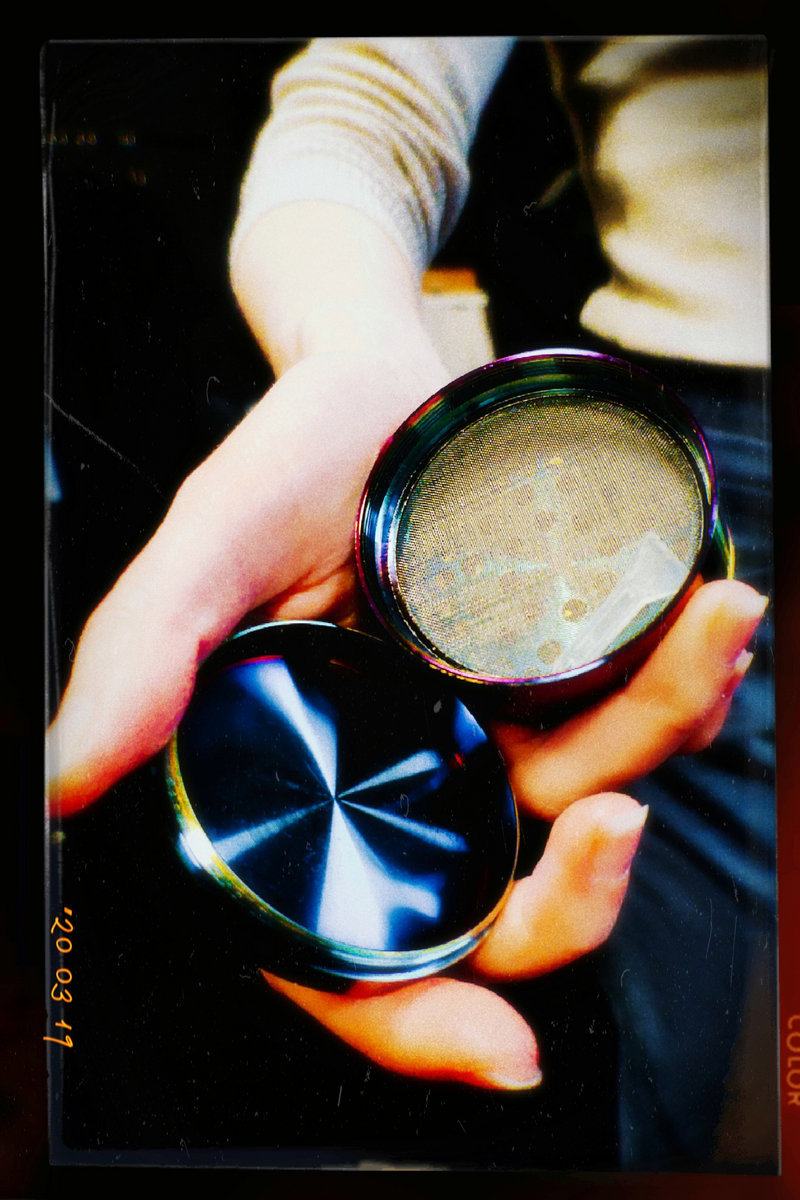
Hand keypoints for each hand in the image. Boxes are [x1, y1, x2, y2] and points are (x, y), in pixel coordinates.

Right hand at [46, 345, 765, 1089]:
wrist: (372, 378)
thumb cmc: (282, 466)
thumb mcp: (211, 548)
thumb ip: (148, 658)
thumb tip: (69, 780)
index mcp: (315, 795)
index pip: (357, 956)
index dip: (421, 1027)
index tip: (506, 1056)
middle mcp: (412, 780)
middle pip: (505, 908)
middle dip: (579, 895)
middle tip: (621, 820)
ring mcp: (492, 729)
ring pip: (593, 795)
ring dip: (668, 730)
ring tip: (713, 621)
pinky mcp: (556, 674)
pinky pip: (638, 713)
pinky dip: (688, 681)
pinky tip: (709, 616)